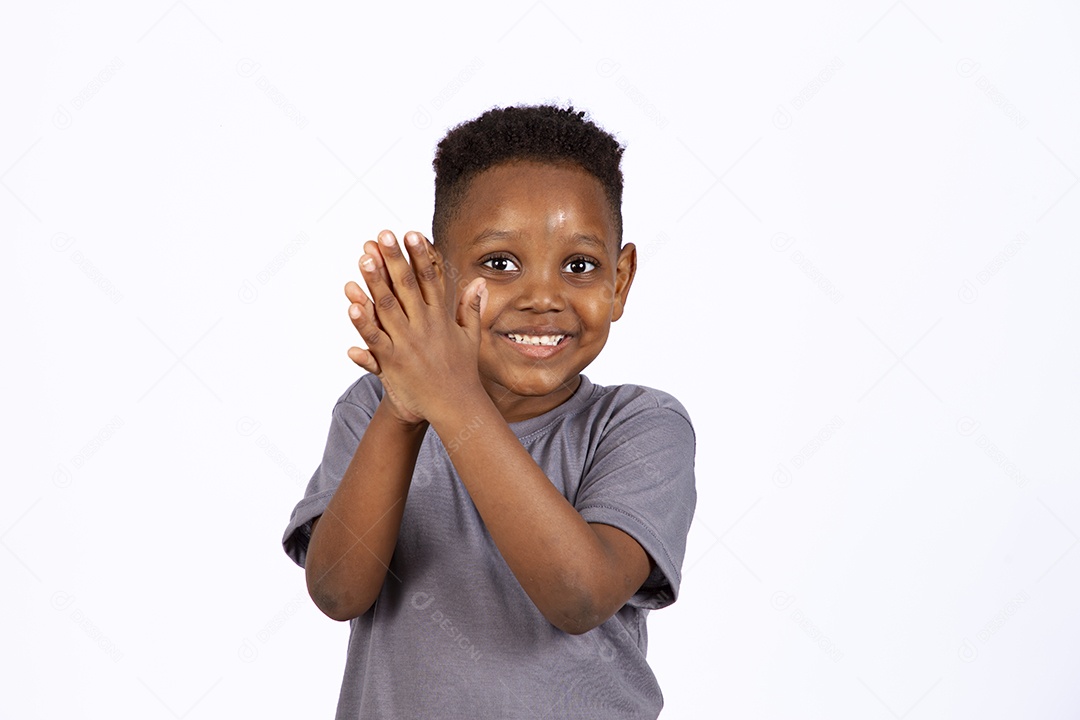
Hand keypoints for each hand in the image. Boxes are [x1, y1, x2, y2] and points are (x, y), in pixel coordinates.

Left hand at [345, 230, 486, 424]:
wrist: (455, 406)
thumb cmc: (462, 371)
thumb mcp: (470, 336)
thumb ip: (471, 307)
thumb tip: (480, 281)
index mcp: (440, 317)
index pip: (429, 279)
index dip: (420, 255)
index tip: (412, 234)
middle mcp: (423, 326)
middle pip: (405, 286)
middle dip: (394, 259)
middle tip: (382, 235)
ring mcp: (407, 343)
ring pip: (387, 307)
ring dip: (374, 281)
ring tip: (364, 258)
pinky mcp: (393, 361)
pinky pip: (375, 338)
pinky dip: (364, 322)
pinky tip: (352, 304)